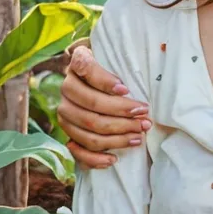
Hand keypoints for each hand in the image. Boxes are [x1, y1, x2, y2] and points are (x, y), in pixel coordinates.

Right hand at [59, 45, 151, 168]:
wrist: (94, 78)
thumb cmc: (113, 65)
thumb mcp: (116, 54)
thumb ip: (124, 56)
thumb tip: (147, 65)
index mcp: (77, 65)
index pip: (86, 69)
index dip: (105, 81)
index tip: (126, 89)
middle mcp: (66, 88)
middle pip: (92, 105)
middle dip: (122, 114)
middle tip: (145, 118)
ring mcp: (64, 113)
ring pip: (88, 130)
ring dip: (116, 137)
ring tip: (139, 136)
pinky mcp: (66, 132)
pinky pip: (77, 151)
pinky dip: (95, 158)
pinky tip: (113, 159)